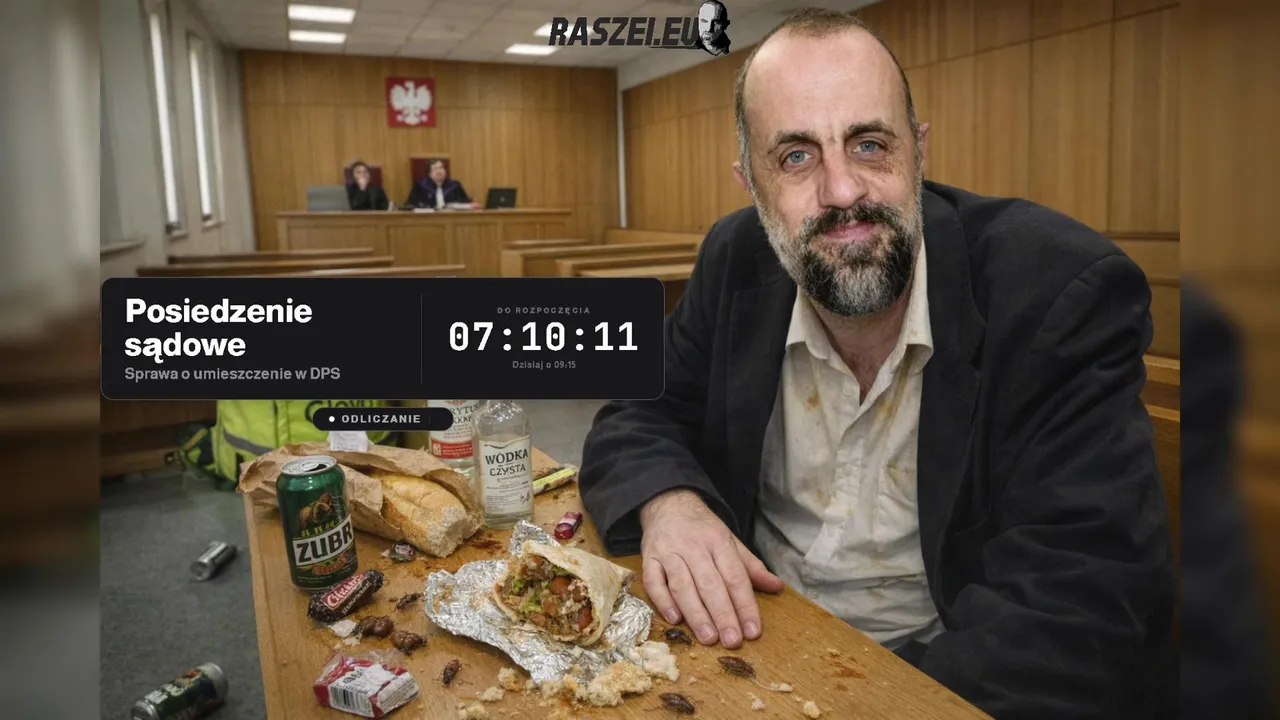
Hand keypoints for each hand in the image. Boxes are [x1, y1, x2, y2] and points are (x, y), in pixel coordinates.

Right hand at [639, 489, 783, 648]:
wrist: (669, 504)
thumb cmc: (703, 529)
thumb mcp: (731, 541)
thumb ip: (752, 567)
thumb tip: (777, 587)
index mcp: (719, 542)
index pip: (735, 577)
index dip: (745, 605)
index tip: (753, 631)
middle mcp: (694, 546)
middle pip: (710, 583)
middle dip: (722, 614)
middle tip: (732, 641)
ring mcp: (669, 552)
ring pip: (682, 585)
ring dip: (696, 613)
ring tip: (708, 638)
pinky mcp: (649, 558)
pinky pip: (653, 581)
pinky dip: (663, 600)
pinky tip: (675, 619)